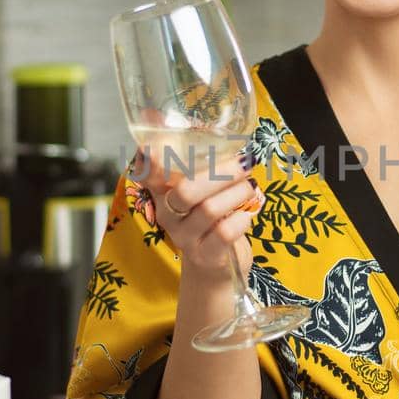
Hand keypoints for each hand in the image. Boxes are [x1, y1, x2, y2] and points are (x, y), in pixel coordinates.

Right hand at [133, 144, 263, 277]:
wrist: (210, 268)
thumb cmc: (207, 220)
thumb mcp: (198, 192)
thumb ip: (200, 164)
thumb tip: (211, 130)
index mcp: (163, 194)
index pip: (149, 173)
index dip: (152, 158)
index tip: (162, 141)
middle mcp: (168, 215)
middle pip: (186, 190)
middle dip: (221, 173)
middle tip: (244, 163)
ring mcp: (185, 238)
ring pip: (209, 210)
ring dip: (237, 193)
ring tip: (250, 186)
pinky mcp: (205, 256)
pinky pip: (224, 233)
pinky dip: (241, 219)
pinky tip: (246, 214)